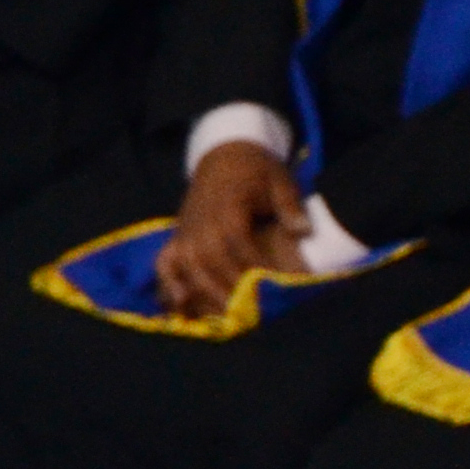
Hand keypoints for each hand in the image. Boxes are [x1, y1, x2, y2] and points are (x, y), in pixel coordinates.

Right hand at [156, 138, 309, 317]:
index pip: (239, 243)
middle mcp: (202, 221)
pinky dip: (169, 281)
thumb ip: (289, 205)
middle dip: (230, 287)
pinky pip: (166, 260)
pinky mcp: (179, 234)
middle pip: (211, 260)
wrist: (224, 152)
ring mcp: (187, 228)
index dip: (255, 266)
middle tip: (251, 312)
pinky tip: (179, 303)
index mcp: (227, 207)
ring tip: (226, 315)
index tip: (273, 287)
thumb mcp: (279, 179)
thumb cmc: (256, 168)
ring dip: (206, 291)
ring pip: (190, 265)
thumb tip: (302, 231)